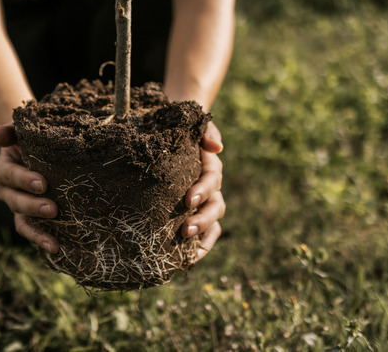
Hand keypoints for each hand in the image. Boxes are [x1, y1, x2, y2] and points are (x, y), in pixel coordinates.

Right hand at [0, 124, 59, 252]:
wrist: (38, 150)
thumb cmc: (31, 139)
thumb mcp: (21, 131)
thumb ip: (9, 131)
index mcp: (3, 168)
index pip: (10, 175)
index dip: (24, 180)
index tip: (42, 184)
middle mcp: (6, 190)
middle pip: (15, 201)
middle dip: (33, 207)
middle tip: (53, 209)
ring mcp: (17, 206)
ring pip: (22, 222)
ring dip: (37, 233)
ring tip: (53, 243)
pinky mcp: (29, 217)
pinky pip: (32, 231)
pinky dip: (42, 241)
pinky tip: (57, 249)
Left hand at [181, 121, 224, 260]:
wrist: (171, 132)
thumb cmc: (182, 130)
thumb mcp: (194, 124)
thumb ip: (206, 131)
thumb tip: (216, 147)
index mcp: (209, 165)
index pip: (212, 178)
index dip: (203, 189)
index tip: (189, 199)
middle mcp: (211, 186)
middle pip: (215, 205)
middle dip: (202, 219)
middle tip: (185, 230)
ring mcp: (205, 201)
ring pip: (212, 222)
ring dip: (202, 237)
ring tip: (187, 253)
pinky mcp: (195, 212)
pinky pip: (204, 233)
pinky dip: (197, 248)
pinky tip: (185, 262)